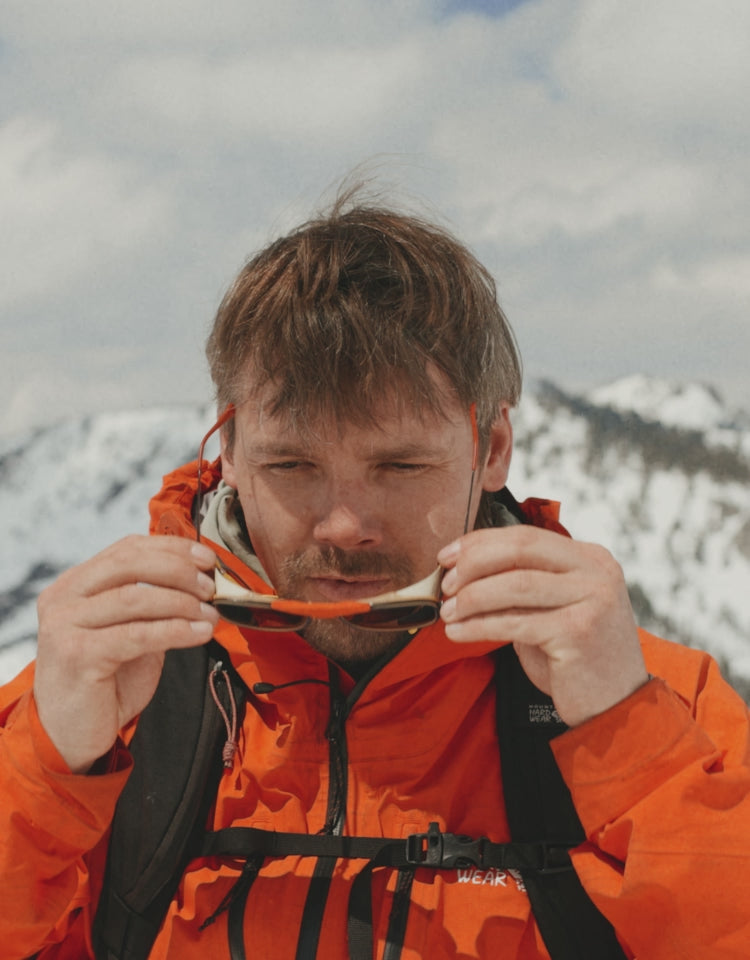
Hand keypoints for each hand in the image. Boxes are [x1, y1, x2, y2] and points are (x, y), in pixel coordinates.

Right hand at [33, 535, 218, 772]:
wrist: (72, 734)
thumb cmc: (105, 681)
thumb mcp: (129, 631)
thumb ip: (152, 603)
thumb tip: (203, 581)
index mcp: (74, 584)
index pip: (127, 548)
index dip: (171, 548)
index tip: (206, 558)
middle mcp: (63, 598)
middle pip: (129, 564)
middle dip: (178, 570)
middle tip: (210, 586)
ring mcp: (65, 625)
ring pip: (135, 597)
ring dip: (182, 603)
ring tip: (211, 614)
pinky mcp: (77, 655)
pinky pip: (138, 634)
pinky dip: (176, 630)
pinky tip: (201, 633)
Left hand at [438, 526, 647, 726]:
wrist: (617, 705)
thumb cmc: (575, 657)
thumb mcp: (553, 609)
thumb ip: (522, 584)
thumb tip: (463, 570)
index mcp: (589, 557)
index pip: (526, 536)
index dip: (480, 542)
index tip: (448, 555)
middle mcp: (595, 572)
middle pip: (520, 549)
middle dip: (474, 563)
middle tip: (446, 584)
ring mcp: (592, 599)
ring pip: (515, 584)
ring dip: (473, 597)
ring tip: (448, 612)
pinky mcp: (579, 632)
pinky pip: (516, 622)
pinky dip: (479, 626)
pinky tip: (458, 633)